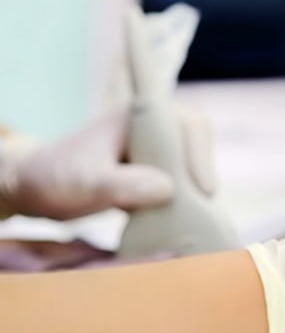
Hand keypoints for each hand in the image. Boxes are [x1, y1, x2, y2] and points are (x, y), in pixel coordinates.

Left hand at [0, 105, 213, 219]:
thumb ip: (124, 184)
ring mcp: (151, 147)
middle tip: (202, 204)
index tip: (202, 189)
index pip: (188, 124)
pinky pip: (181, 176)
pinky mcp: (151, 167)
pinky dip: (185, 195)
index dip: (200, 155)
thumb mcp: (87, 184)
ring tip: (192, 213)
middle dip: (201, 171)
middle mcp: (149, 127)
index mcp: (137, 116)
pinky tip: (179, 216)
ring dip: (195, 186)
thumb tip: (167, 188)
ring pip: (191, 161)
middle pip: (196, 141)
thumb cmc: (56, 179)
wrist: (33, 188)